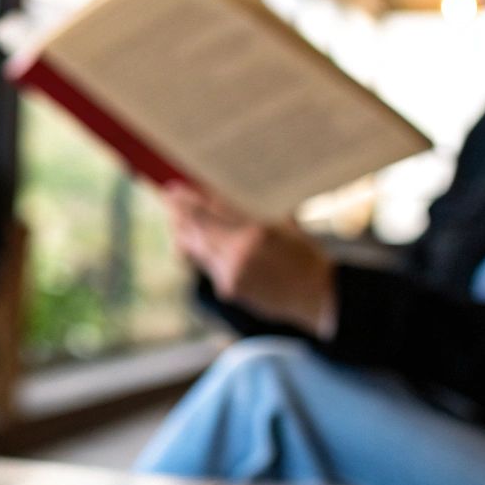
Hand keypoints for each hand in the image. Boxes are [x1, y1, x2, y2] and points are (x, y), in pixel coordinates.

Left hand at [162, 182, 338, 338]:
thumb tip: (222, 198)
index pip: (211, 211)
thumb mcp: (284, 225)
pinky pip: (207, 266)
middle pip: (196, 229)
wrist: (316, 295)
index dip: (188, 201)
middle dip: (179, 214)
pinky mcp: (228, 289)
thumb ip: (254, 213)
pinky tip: (195, 242)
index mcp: (255, 231)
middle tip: (168, 201)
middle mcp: (239, 253)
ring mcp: (231, 273)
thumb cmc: (304, 255)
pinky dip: (201, 252)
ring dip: (183, 233)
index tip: (173, 190)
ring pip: (196, 249)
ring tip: (175, 220)